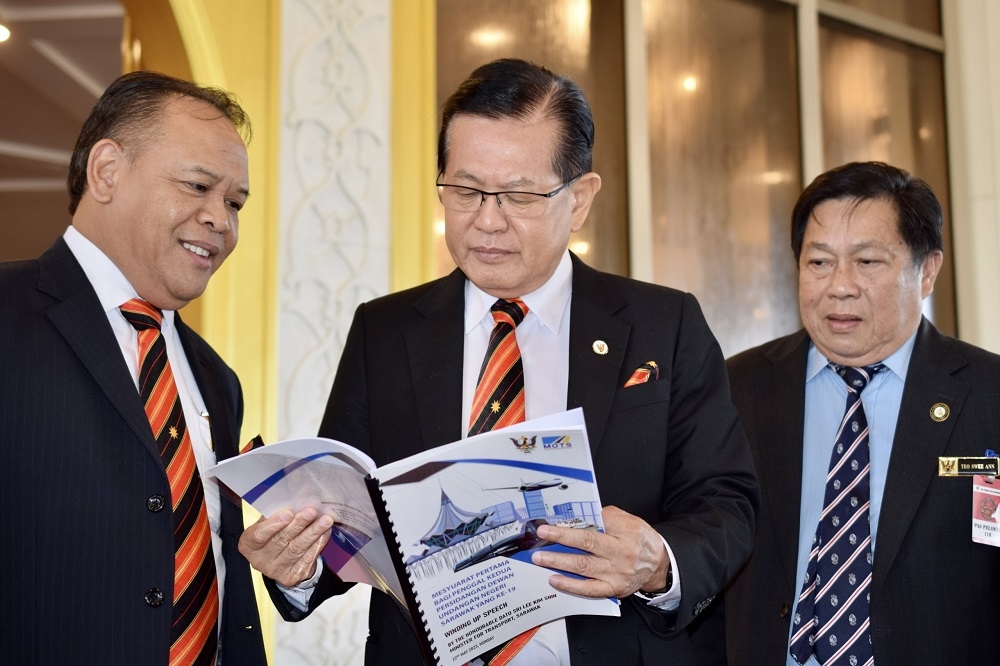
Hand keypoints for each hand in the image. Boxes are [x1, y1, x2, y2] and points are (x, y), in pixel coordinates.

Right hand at [238, 506, 333, 586]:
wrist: (280, 560)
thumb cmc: (273, 534)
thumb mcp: (267, 523)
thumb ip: (276, 513)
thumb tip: (297, 496)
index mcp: (249, 545)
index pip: (259, 535)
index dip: (273, 524)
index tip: (288, 513)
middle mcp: (260, 560)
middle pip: (281, 541)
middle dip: (298, 525)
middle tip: (312, 511)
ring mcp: (277, 570)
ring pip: (297, 549)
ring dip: (313, 533)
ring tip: (325, 520)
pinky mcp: (293, 575)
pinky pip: (308, 558)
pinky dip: (318, 543)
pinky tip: (326, 532)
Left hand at [530, 506, 669, 597]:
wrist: (658, 565)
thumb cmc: (639, 539)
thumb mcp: (629, 520)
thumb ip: (606, 517)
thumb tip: (578, 517)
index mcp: (625, 531)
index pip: (597, 522)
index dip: (575, 520)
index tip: (555, 518)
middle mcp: (621, 552)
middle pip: (587, 543)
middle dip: (562, 537)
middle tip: (542, 534)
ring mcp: (616, 572)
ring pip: (584, 567)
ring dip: (559, 561)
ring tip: (540, 558)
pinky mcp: (613, 588)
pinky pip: (589, 589)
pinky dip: (570, 585)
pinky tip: (554, 579)